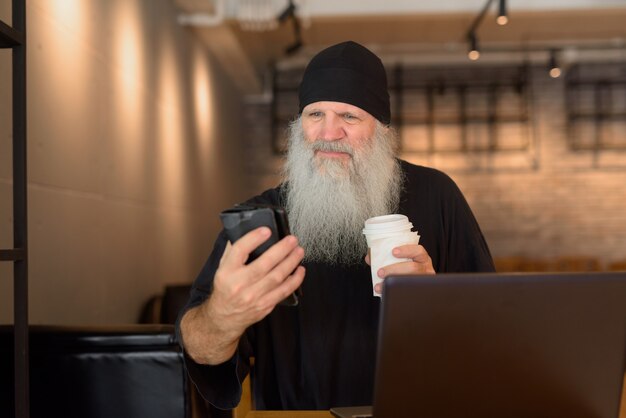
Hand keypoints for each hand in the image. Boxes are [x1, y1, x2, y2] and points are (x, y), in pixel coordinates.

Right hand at [181, 226, 304, 364]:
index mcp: (226, 272)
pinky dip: (294, 280)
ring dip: (291, 262)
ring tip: (299, 251)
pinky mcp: (264, 305)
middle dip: (281, 250)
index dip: (254, 239)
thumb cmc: (225, 288)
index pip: (240, 251)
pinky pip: (283, 291)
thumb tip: (247, 231)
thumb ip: (233, 250)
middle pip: (264, 264)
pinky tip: (300, 270)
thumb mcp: (222, 268)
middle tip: (292, 240)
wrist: (224, 317)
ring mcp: (253, 297)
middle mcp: (239, 284)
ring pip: (277, 277)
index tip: (266, 230)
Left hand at [364, 244, 434, 293]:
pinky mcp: (419, 291)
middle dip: (395, 269)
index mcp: (421, 257)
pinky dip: (394, 292)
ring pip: (411, 282)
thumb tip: (369, 257)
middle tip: (381, 272)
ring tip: (380, 284)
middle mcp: (425, 268)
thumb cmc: (404, 267)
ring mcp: (424, 280)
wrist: (411, 284)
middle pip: (414, 268)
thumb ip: (383, 256)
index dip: (406, 250)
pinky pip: (408, 293)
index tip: (393, 252)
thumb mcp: (397, 259)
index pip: (418, 250)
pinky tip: (385, 292)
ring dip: (393, 282)